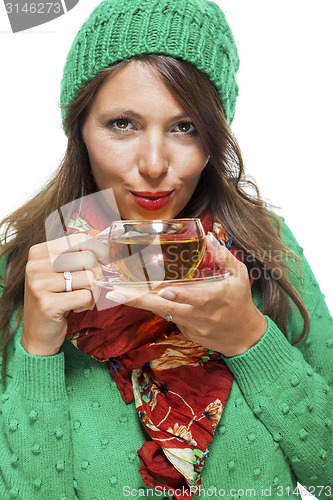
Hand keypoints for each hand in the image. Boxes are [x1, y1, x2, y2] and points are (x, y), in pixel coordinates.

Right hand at [22, 233, 109, 355]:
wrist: (37, 332)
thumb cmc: (54, 298)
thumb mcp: (59, 271)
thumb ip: (77, 256)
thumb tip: (107, 245)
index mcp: (40, 251)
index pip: (80, 239)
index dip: (100, 250)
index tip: (106, 261)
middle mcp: (36, 264)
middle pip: (88, 258)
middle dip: (98, 275)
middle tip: (92, 287)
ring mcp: (39, 284)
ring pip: (89, 278)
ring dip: (94, 292)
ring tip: (82, 298)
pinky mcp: (48, 304)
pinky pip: (86, 297)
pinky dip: (88, 304)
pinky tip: (77, 308)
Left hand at [106, 233, 266, 356]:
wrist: (244, 337)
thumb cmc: (241, 301)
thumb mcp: (239, 276)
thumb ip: (223, 256)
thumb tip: (208, 236)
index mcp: (215, 298)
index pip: (194, 297)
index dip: (178, 294)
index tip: (163, 290)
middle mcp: (200, 315)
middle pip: (165, 308)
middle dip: (139, 301)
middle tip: (115, 293)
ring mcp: (191, 326)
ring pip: (162, 313)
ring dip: (141, 303)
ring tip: (117, 293)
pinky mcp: (186, 332)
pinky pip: (169, 317)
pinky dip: (156, 306)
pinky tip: (141, 296)